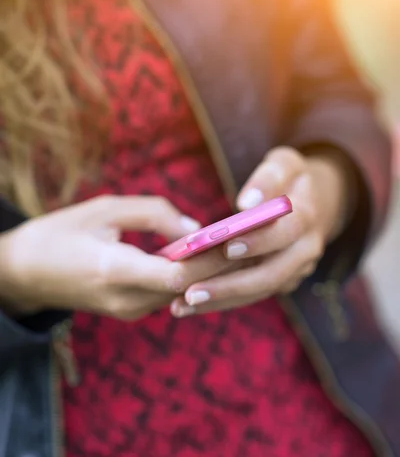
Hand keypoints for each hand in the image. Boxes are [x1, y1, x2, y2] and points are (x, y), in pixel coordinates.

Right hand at [0, 195, 232, 319]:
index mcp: (114, 270)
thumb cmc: (60, 233)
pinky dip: (192, 277)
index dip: (212, 258)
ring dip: (210, 271)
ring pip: (182, 293)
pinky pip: (170, 295)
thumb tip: (196, 229)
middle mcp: (126, 300)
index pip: (178, 274)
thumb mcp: (104, 209)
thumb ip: (153, 214)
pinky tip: (210, 257)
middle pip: (188, 286)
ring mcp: (128, 312)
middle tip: (255, 237)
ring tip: (240, 242)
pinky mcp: (130, 311)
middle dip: (222, 263)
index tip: (241, 235)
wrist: (25, 273)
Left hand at [171, 146, 353, 316]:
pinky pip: (250, 296)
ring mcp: (295, 270)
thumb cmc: (289, 178)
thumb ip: (268, 178)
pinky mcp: (279, 282)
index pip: (284, 234)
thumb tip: (246, 203)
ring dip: (220, 301)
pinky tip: (186, 306)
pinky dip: (220, 302)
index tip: (226, 247)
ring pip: (257, 292)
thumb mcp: (285, 164)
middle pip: (270, 275)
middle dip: (230, 286)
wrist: (314, 201)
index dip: (258, 242)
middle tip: (191, 292)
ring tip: (180, 306)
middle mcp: (305, 250)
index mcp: (307, 218)